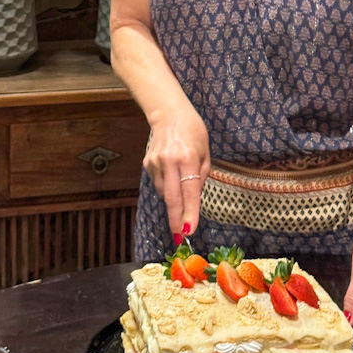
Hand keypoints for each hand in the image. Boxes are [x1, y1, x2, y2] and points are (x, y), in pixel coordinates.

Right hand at [143, 107, 210, 241]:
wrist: (168, 114)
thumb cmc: (193, 132)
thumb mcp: (205, 151)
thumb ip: (201, 176)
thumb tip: (194, 201)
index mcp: (188, 158)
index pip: (189, 192)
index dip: (190, 213)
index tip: (189, 231)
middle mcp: (170, 161)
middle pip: (172, 199)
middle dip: (175, 221)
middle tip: (179, 238)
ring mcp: (156, 163)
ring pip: (164, 194)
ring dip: (174, 201)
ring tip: (181, 188)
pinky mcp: (147, 164)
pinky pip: (159, 184)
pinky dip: (167, 187)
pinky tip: (172, 175)